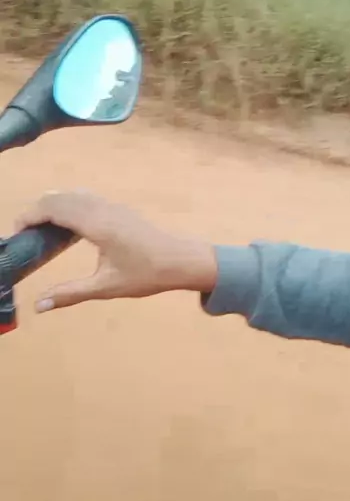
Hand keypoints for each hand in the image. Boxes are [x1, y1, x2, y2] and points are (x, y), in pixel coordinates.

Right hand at [16, 190, 217, 312]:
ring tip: (39, 231)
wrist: (181, 260)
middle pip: (58, 197)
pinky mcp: (117, 209)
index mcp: (96, 224)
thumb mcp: (106, 287)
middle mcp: (101, 208)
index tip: (15, 234)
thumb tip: (38, 306)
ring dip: (51, 206)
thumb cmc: (146, 274)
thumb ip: (70, 294)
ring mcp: (111, 205)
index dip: (29, 216)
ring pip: (72, 194)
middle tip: (23, 235)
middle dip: (35, 211)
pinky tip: (66, 228)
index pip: (53, 208)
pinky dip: (67, 205)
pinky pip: (84, 198)